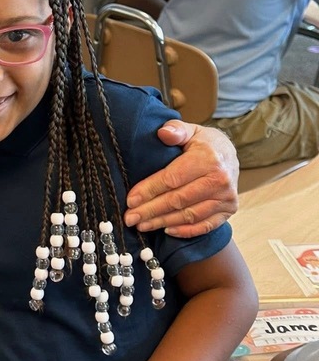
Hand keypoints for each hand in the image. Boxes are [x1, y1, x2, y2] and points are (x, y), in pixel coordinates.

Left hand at [124, 121, 238, 236]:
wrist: (229, 154)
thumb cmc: (204, 143)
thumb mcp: (190, 131)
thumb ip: (176, 130)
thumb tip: (163, 132)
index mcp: (208, 159)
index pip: (172, 178)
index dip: (149, 190)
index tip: (130, 200)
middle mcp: (220, 180)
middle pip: (178, 200)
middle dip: (151, 210)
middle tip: (130, 218)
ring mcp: (226, 197)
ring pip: (189, 215)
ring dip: (163, 222)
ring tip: (142, 225)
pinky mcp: (229, 210)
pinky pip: (205, 225)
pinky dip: (185, 231)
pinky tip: (167, 230)